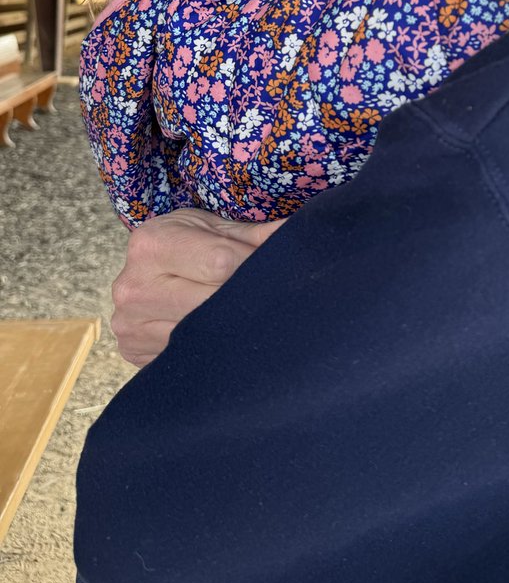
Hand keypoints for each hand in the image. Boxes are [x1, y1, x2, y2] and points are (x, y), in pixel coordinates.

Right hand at [111, 209, 282, 365]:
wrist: (145, 265)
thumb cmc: (188, 240)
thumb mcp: (216, 227)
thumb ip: (257, 235)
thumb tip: (304, 234)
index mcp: (153, 243)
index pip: (221, 263)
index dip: (256, 267)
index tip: (276, 271)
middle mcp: (134, 286)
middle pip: (211, 303)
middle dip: (246, 300)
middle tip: (269, 297)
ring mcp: (129, 325)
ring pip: (201, 336)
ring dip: (232, 329)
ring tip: (248, 317)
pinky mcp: (132, 351)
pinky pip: (185, 355)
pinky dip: (211, 347)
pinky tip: (224, 336)